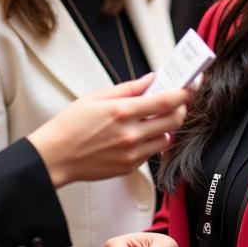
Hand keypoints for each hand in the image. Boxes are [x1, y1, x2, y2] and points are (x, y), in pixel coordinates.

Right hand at [28, 74, 189, 187]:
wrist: (55, 157)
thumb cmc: (71, 125)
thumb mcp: (97, 97)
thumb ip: (129, 88)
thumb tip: (152, 79)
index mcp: (122, 112)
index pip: (167, 100)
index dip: (185, 91)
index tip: (192, 84)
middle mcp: (131, 134)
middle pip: (174, 120)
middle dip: (181, 108)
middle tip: (179, 100)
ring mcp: (132, 153)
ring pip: (167, 138)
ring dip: (168, 126)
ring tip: (156, 117)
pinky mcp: (129, 167)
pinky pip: (152, 152)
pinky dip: (153, 141)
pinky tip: (141, 133)